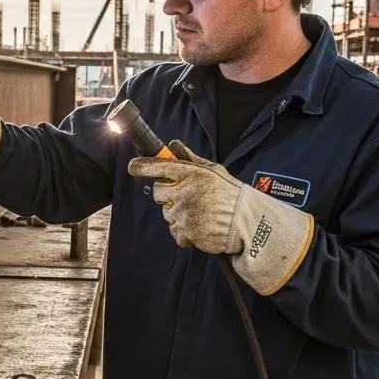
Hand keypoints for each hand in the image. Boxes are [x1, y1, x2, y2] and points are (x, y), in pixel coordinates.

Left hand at [127, 140, 314, 294]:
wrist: (246, 223)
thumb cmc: (230, 195)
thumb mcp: (213, 171)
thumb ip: (191, 159)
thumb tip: (173, 146)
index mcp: (192, 173)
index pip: (160, 167)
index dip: (144, 167)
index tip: (132, 167)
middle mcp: (185, 191)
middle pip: (158, 194)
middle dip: (169, 196)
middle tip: (189, 198)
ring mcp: (184, 213)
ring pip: (167, 214)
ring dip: (179, 215)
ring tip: (201, 214)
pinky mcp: (186, 233)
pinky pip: (175, 232)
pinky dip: (185, 232)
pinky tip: (201, 227)